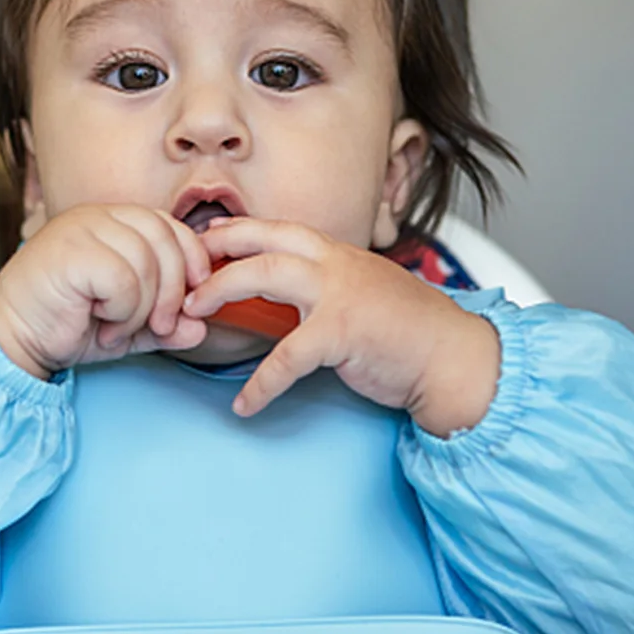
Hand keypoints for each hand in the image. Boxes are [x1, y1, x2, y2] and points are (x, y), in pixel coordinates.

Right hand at [0, 204, 211, 377]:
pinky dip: (122, 311)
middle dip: (173, 291)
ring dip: (142, 308)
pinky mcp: (71, 251)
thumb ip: (164, 324)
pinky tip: (100, 322)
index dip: (192, 261)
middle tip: (158, 327)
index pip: (171, 226)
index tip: (191, 298)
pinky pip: (124, 279)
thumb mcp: (127, 325)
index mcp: (114, 221)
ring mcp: (82, 228)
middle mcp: (99, 216)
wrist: (12, 337)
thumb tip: (201, 328)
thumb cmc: (65, 323)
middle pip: (166, 239)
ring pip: (147, 262)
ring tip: (115, 327)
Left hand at [184, 218, 500, 432]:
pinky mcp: (343, 332)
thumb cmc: (407, 333)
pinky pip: (287, 357)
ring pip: (265, 276)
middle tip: (182, 274)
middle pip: (262, 242)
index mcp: (339, 254)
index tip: (204, 241)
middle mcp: (336, 264)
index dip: (235, 232)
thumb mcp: (360, 296)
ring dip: (221, 292)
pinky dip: (262, 384)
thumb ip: (320, 292)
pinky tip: (245, 404)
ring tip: (193, 315)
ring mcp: (339, 294)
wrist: (451, 357)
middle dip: (215, 254)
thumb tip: (275, 303)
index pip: (277, 229)